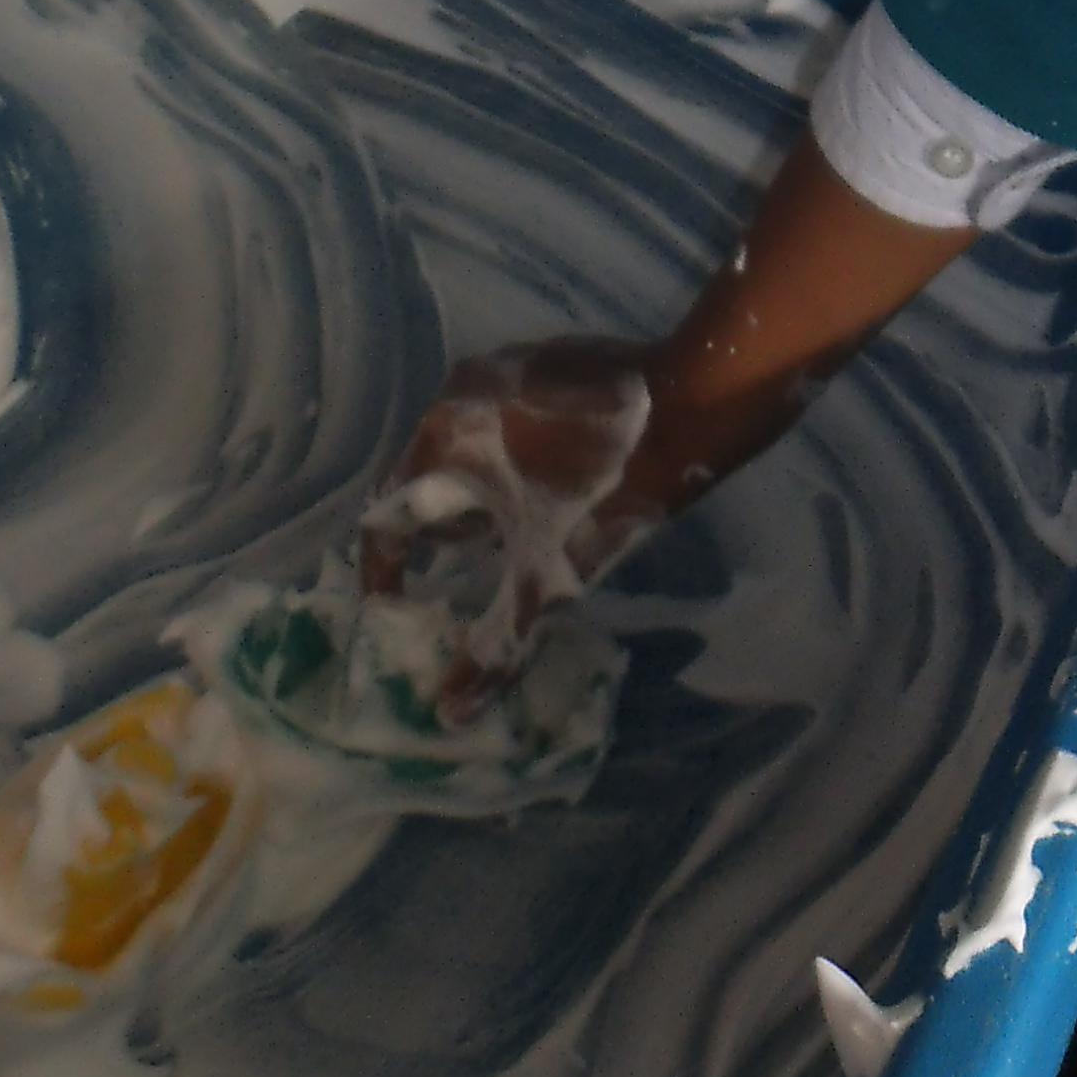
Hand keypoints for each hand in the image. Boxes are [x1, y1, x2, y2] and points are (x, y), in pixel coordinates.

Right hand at [361, 339, 686, 712]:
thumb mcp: (549, 578)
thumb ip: (498, 642)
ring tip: (497, 545)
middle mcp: (459, 394)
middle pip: (421, 479)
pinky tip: (540, 494)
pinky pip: (498, 425)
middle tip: (451, 583)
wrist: (690, 404)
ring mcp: (504, 370)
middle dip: (432, 535)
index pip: (387, 517)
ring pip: (461, 449)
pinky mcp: (543, 363)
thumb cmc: (607, 493)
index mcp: (445, 439)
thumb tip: (449, 713)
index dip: (385, 571)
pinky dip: (503, 464)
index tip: (395, 609)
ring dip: (470, 498)